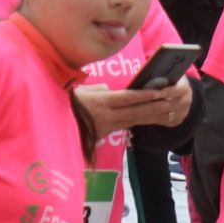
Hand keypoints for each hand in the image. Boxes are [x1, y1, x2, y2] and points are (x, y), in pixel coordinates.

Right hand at [76, 78, 193, 133]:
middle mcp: (105, 116)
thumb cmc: (65, 104)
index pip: (126, 98)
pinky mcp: (104, 135)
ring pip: (133, 120)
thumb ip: (97, 89)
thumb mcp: (80, 92)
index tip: (159, 91)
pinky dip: (139, 121)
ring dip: (151, 115)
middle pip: (135, 111)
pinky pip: (125, 126)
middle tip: (171, 100)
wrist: (52, 129)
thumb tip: (107, 88)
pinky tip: (151, 118)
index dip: (144, 95)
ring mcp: (105, 127)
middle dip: (154, 106)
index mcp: (99, 103)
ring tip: (167, 109)